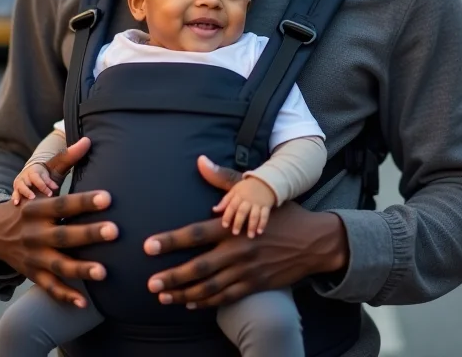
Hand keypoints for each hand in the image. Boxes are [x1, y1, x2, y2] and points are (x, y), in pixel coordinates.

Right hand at [0, 137, 118, 307]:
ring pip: (58, 265)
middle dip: (89, 234)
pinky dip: (65, 296)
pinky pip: (50, 287)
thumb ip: (64, 161)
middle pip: (64, 235)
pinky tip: (85, 301)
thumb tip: (87, 139)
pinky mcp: (34, 275)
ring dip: (81, 269)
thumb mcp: (41, 181)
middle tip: (115, 230)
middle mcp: (35, 234)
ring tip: (105, 272)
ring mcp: (34, 257)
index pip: (64, 204)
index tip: (108, 196)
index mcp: (38, 208)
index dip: (84, 201)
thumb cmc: (31, 203)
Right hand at [12, 163, 59, 203]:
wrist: (30, 168)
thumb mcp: (45, 175)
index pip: (37, 180)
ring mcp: (18, 182)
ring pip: (17, 189)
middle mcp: (23, 177)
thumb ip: (50, 182)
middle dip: (27, 191)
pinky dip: (14, 198)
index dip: (43, 187)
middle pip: (24, 184)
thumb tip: (56, 188)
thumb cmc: (39, 173)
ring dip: (17, 196)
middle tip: (32, 197)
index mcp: (32, 172)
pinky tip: (15, 204)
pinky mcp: (15, 188)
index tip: (50, 194)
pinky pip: (14, 193)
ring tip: (17, 203)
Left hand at [143, 155, 347, 309]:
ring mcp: (246, 271)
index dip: (170, 241)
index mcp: (233, 226)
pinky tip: (190, 301)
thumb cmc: (281, 213)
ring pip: (209, 287)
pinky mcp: (255, 285)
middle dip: (172, 276)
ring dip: (184, 293)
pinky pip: (226, 297)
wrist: (313, 241)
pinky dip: (206, 301)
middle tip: (149, 283)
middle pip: (199, 267)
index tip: (148, 247)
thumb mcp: (255, 192)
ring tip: (162, 296)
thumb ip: (223, 180)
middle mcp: (237, 250)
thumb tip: (200, 160)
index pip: (195, 234)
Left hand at [213, 176, 275, 237]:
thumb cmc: (246, 188)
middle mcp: (248, 200)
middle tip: (235, 233)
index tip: (224, 225)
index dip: (227, 215)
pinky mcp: (267, 206)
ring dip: (252, 225)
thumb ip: (225, 201)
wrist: (264, 181)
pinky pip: (265, 215)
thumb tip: (214, 210)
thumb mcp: (235, 190)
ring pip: (254, 214)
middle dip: (239, 222)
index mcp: (239, 195)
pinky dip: (263, 223)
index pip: (232, 206)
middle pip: (242, 211)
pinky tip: (260, 232)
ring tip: (250, 236)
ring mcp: (258, 203)